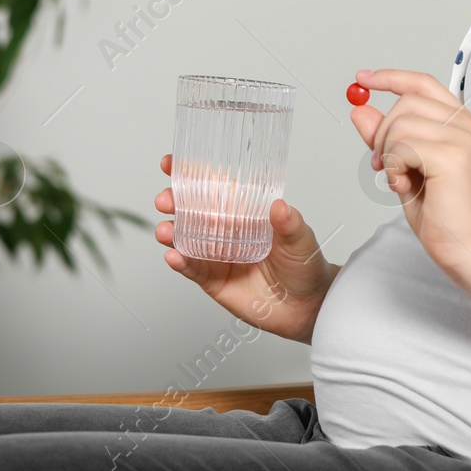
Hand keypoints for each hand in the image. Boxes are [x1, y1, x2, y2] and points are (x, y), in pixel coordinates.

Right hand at [154, 153, 333, 343]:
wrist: (305, 306)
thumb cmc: (304, 265)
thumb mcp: (301, 239)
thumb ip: (289, 224)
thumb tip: (280, 206)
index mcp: (245, 212)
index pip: (215, 188)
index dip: (191, 175)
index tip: (171, 163)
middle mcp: (226, 231)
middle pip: (192, 212)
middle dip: (174, 202)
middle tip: (166, 199)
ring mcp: (217, 255)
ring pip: (186, 239)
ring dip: (171, 232)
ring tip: (165, 231)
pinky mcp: (213, 280)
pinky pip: (192, 269)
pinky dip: (180, 262)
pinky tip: (173, 255)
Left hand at [349, 68, 470, 274]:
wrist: (468, 246)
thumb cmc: (444, 213)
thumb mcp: (405, 167)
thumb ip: (386, 137)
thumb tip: (360, 110)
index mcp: (460, 123)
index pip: (422, 84)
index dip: (391, 77)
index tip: (363, 78)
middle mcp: (466, 125)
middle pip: (406, 102)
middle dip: (383, 132)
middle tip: (382, 164)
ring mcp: (463, 138)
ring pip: (402, 123)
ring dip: (388, 153)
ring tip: (397, 177)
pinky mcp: (454, 157)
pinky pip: (404, 145)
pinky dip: (394, 165)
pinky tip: (403, 184)